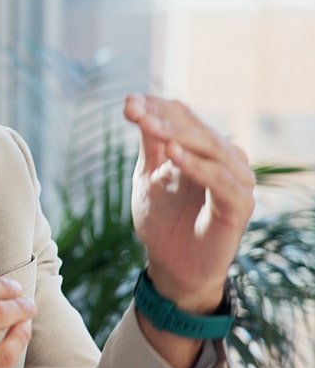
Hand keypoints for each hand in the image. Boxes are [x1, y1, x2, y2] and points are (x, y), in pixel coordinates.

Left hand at [124, 95, 254, 312]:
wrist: (172, 266)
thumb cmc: (162, 219)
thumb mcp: (148, 175)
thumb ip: (149, 142)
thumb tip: (134, 101)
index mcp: (207, 149)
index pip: (186, 118)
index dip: (158, 108)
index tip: (128, 102)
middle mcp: (228, 160)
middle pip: (198, 130)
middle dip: (165, 119)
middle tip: (136, 111)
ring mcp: (238, 183)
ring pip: (211, 150)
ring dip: (179, 136)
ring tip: (149, 126)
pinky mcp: (240, 207)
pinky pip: (220, 181)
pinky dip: (196, 166)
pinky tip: (172, 155)